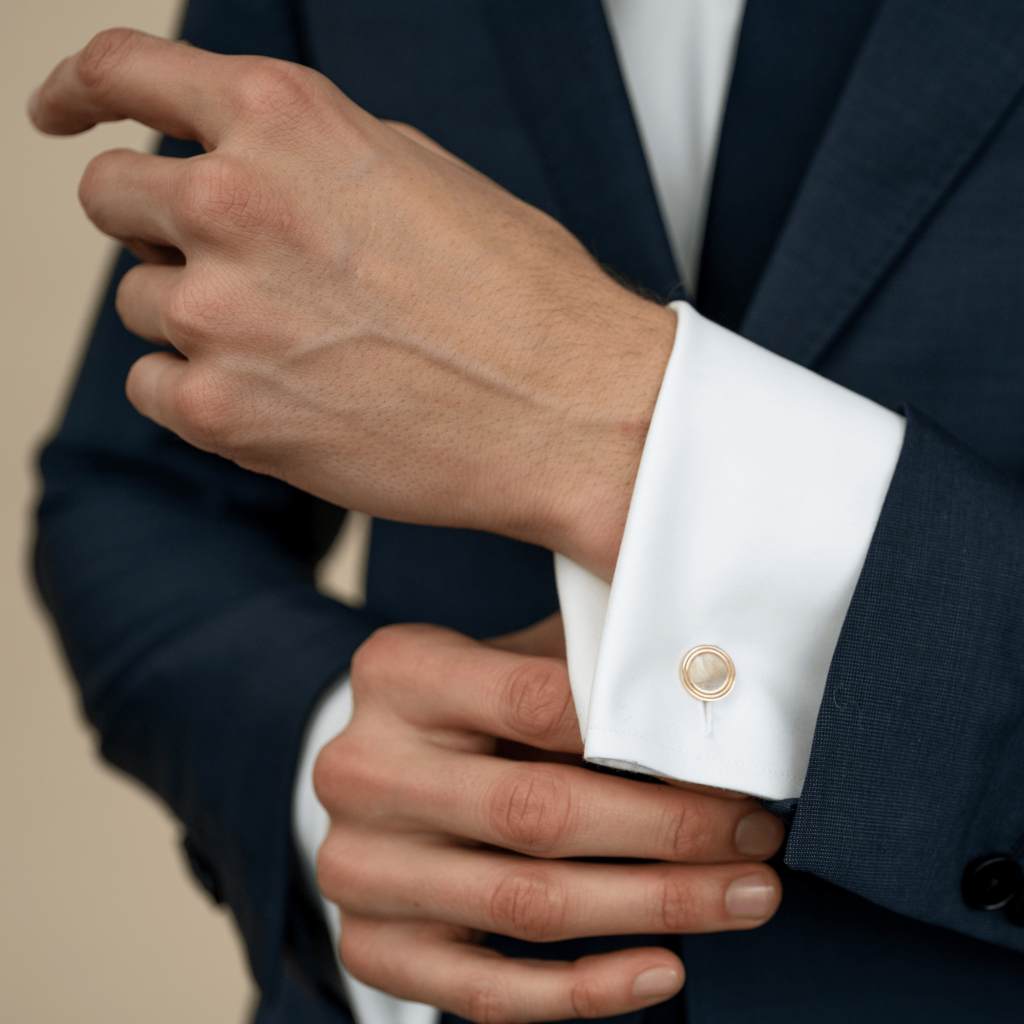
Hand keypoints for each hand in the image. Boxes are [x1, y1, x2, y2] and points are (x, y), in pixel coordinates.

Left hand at [29, 29, 676, 579]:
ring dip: (201, 318)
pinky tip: (282, 395)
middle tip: (227, 266)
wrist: (565, 412)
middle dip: (158, 227)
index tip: (64, 112)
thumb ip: (306, 158)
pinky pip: (156, 386)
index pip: (123, 72)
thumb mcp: (415, 174)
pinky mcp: (221, 410)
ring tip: (301, 345)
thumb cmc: (518, 298)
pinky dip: (202, 390)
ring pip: (144, 304)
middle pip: (113, 198)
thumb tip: (239, 167)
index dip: (78, 91)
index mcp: (285, 119)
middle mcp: (233, 201)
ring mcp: (219, 310)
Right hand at [314, 621, 783, 1021]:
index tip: (732, 760)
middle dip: (669, 830)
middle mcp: (363, 769)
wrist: (379, 770)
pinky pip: (488, 992)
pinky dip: (585, 990)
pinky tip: (662, 969)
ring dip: (655, 907)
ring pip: (526, 904)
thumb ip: (586, 666)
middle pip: (537, 811)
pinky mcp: (373, 945)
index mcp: (398, 673)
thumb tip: (714, 687)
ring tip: (742, 896)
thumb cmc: (470, 706)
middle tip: (756, 834)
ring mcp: (359, 866)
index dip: (646, 735)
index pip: (538, 700)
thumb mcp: (510, 657)